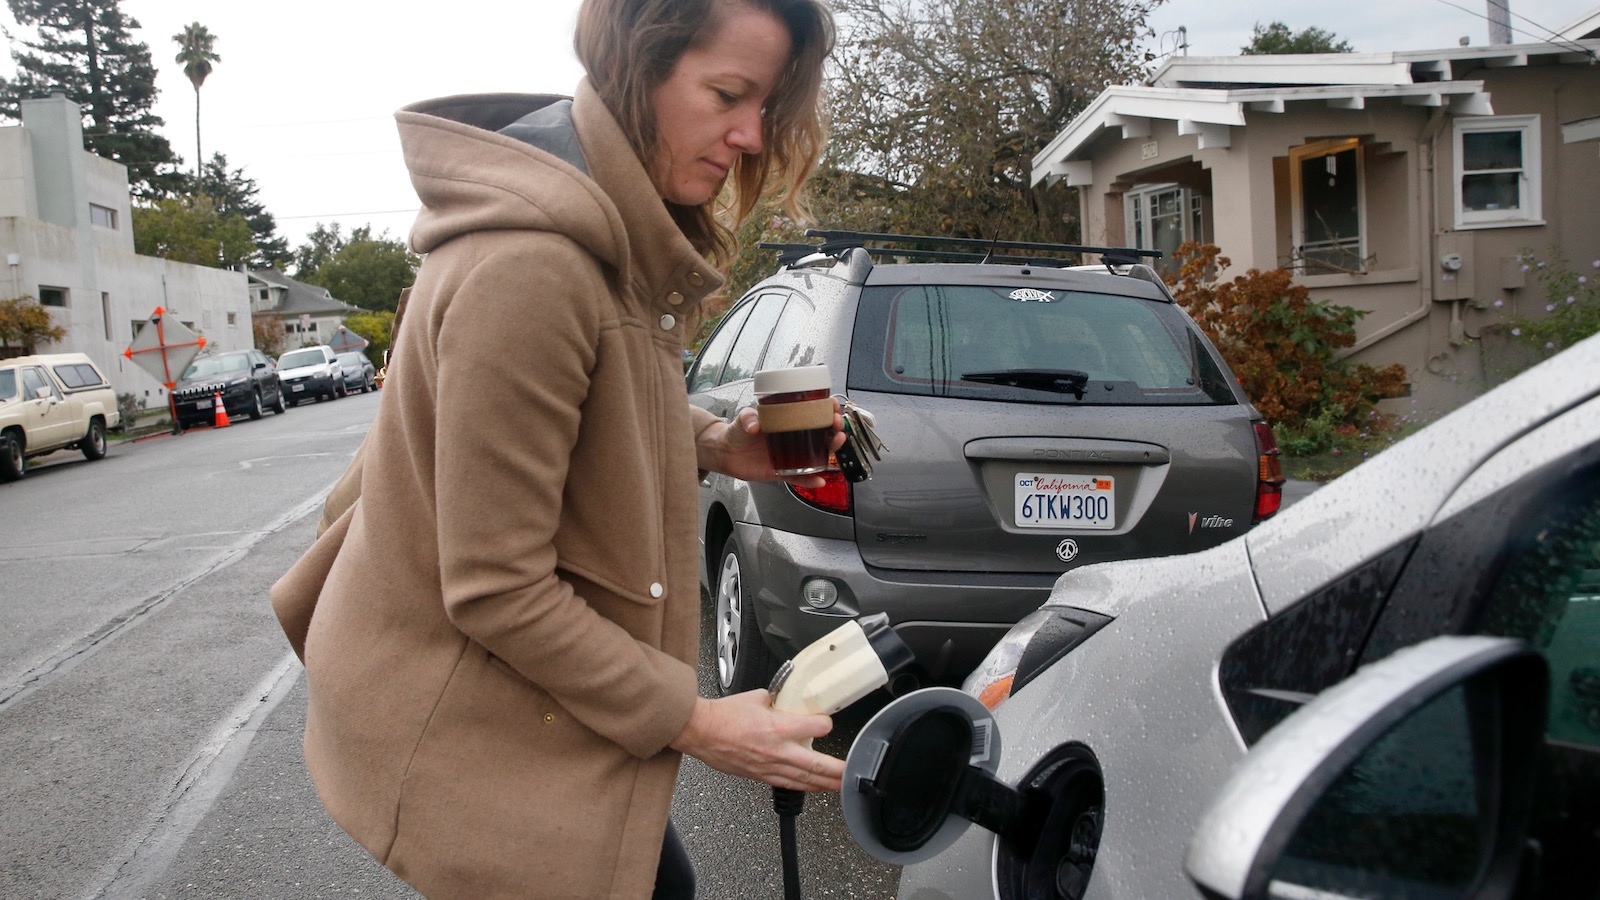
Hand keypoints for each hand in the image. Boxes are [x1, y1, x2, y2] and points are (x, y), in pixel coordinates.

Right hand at [669, 691, 845, 791]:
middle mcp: (776, 750)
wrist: (700, 731)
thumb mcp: (756, 698)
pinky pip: (786, 783)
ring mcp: (768, 766)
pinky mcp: (759, 775)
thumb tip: (784, 702)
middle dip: (836, 770)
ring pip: (803, 779)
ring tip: (839, 785)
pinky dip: (803, 786)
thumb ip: (775, 702)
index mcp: (777, 727)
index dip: (826, 724)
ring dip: (824, 784)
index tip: (829, 723)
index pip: (815, 727)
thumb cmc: (722, 716)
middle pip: (815, 764)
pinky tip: (812, 788)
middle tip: (851, 772)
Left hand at [697, 405, 846, 489]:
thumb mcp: (743, 419)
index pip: (811, 412)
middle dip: (834, 428)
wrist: (724, 452)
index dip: (825, 408)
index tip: (832, 405)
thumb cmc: (735, 432)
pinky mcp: (781, 471)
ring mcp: (789, 455)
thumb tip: (754, 424)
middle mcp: (791, 437)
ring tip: (837, 445)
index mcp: (785, 421)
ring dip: (830, 451)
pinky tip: (820, 481)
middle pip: (820, 433)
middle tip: (838, 426)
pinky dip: (810, 481)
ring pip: (816, 454)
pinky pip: (799, 477)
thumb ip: (748, 418)